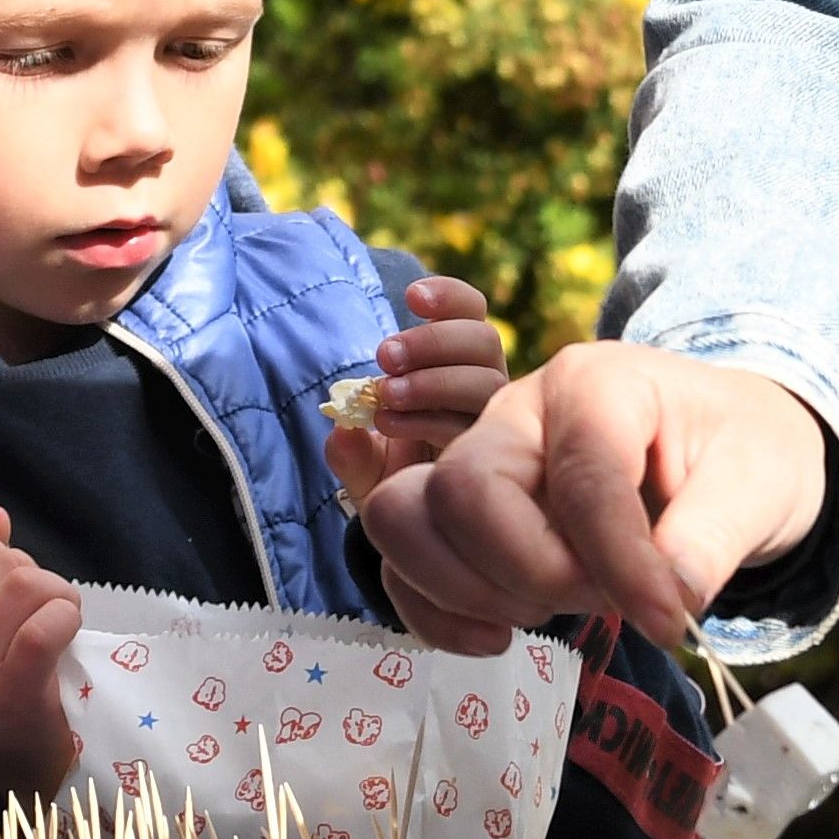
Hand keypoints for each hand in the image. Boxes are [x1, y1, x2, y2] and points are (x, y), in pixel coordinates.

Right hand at [0, 508, 83, 791]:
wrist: (6, 759)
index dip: (12, 570)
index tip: (13, 612)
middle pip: (8, 565)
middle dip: (40, 584)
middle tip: (42, 625)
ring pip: (27, 585)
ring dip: (59, 599)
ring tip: (58, 629)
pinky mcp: (6, 689)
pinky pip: (41, 627)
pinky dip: (64, 620)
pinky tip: (66, 637)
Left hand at [325, 276, 510, 512]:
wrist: (419, 541)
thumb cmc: (394, 486)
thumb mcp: (363, 469)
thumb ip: (350, 453)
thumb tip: (340, 432)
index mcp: (459, 366)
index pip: (473, 313)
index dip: (450, 297)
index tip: (412, 297)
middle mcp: (484, 389)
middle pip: (484, 341)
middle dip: (434, 340)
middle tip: (385, 355)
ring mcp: (494, 420)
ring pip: (488, 378)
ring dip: (436, 378)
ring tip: (389, 395)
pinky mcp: (498, 447)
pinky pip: (481, 421)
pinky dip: (434, 418)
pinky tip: (396, 424)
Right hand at [355, 346, 827, 655]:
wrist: (721, 445)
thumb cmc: (740, 450)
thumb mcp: (760, 482)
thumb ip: (713, 540)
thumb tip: (665, 604)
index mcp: (595, 384)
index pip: (580, 477)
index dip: (618, 562)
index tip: (668, 623)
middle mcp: (516, 412)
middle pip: (462, 489)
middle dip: (527, 572)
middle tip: (599, 601)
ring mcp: (478, 459)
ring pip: (405, 517)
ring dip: (466, 591)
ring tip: (545, 615)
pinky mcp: (459, 512)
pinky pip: (403, 562)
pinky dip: (433, 614)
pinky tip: (498, 637)